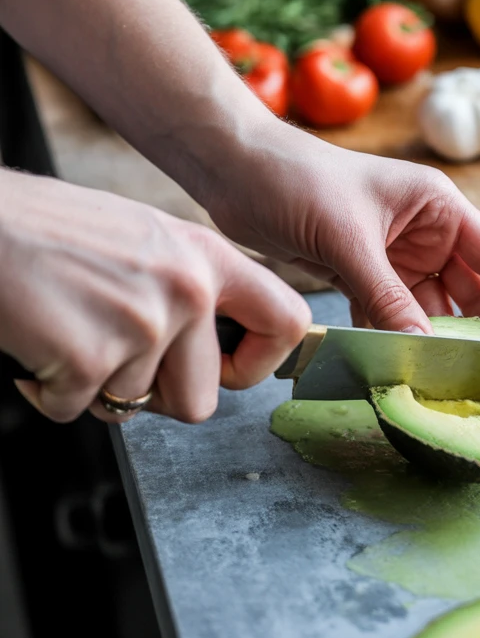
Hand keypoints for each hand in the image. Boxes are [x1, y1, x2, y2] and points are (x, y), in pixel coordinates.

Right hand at [0, 171, 309, 423]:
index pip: (286, 322)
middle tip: (110, 354)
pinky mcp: (91, 358)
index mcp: (204, 256)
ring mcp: (143, 325)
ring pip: (131, 409)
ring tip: (64, 328)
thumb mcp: (142, 238)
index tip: (226, 369)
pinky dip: (47, 389)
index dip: (257, 363)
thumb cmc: (45, 228)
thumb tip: (210, 341)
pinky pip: (75, 410)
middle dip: (151, 396)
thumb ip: (184, 286)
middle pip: (200, 400)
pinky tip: (36, 339)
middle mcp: (186, 289)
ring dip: (91, 385)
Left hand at [211, 133, 479, 341]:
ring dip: (428, 341)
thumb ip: (388, 298)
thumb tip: (424, 350)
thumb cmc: (296, 180)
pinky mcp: (357, 270)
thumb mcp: (348, 241)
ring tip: (436, 384)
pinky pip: (387, 313)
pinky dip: (389, 337)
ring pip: (425, 308)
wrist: (234, 169)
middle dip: (473, 334)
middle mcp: (423, 230)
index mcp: (438, 206)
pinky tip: (390, 366)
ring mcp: (391, 253)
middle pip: (466, 291)